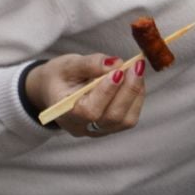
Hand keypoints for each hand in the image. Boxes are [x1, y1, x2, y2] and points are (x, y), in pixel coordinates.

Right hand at [25, 54, 147, 137]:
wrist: (57, 89)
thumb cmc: (60, 77)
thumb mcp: (67, 65)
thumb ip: (89, 64)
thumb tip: (116, 63)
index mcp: (65, 113)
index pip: (89, 111)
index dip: (106, 92)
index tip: (119, 71)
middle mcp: (82, 127)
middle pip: (112, 117)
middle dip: (128, 90)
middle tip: (136, 65)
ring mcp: (98, 131)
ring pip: (125, 120)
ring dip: (135, 92)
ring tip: (136, 68)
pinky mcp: (112, 127)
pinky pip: (130, 117)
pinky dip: (137, 96)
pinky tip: (135, 78)